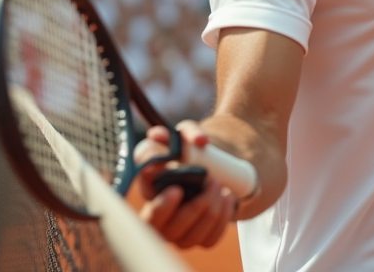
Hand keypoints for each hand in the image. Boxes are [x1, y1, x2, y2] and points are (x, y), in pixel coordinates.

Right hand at [135, 123, 236, 248]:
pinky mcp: (197, 239)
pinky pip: (210, 240)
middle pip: (171, 230)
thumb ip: (184, 132)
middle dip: (196, 207)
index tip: (177, 189)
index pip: (146, 212)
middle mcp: (158, 221)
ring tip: (220, 185)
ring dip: (212, 210)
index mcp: (149, 197)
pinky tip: (227, 199)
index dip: (161, 207)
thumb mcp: (184, 136)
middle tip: (212, 181)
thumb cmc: (188, 152)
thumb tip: (190, 138)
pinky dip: (223, 219)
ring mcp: (177, 234)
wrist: (207, 166)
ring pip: (193, 237)